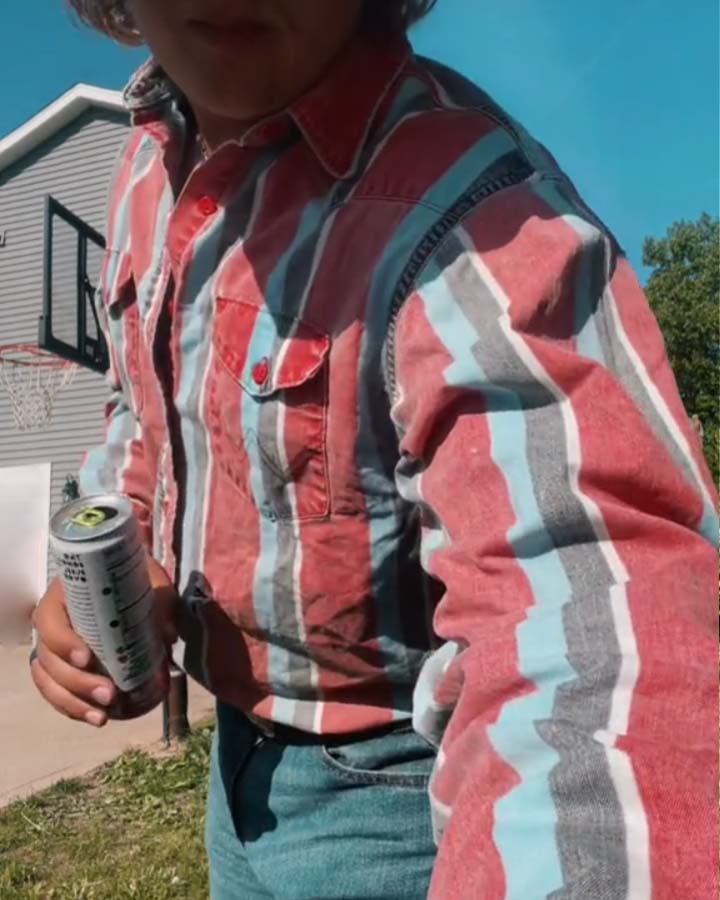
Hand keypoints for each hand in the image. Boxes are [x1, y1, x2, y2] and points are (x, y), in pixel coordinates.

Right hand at [30, 557, 177, 727]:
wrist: (132, 584)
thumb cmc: (136, 580)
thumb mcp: (151, 583)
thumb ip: (161, 603)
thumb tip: (167, 634)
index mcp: (65, 596)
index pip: (49, 621)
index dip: (63, 642)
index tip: (87, 658)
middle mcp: (53, 623)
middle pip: (49, 658)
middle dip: (76, 682)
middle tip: (110, 695)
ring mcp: (55, 648)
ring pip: (49, 681)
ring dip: (73, 702)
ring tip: (102, 717)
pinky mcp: (65, 668)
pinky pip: (58, 693)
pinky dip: (74, 708)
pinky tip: (97, 718)